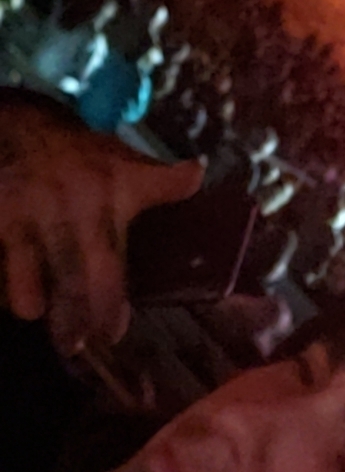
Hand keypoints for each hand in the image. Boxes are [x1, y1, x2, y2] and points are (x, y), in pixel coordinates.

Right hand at [0, 96, 203, 353]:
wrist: (20, 123)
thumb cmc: (78, 155)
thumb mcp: (122, 162)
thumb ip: (160, 182)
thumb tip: (197, 172)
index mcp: (102, 200)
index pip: (110, 260)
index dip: (111, 303)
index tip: (114, 334)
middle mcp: (61, 211)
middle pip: (70, 279)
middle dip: (72, 320)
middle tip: (74, 347)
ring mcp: (18, 217)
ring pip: (22, 283)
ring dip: (28, 303)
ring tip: (34, 312)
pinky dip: (3, 286)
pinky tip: (9, 292)